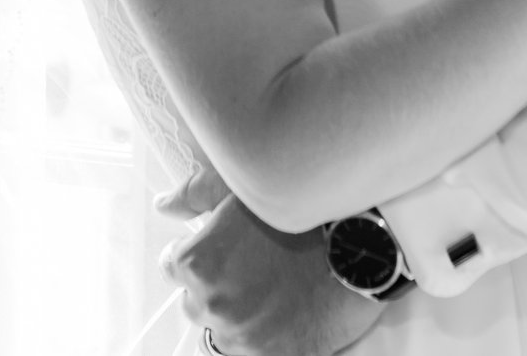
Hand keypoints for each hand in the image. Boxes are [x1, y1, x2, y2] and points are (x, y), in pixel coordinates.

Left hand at [163, 194, 384, 355]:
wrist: (362, 239)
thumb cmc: (302, 209)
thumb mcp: (241, 186)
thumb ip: (194, 194)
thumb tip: (164, 205)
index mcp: (196, 263)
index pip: (175, 268)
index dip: (204, 255)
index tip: (228, 252)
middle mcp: (212, 303)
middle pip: (200, 303)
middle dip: (222, 287)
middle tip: (258, 270)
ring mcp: (243, 335)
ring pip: (227, 333)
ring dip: (245, 316)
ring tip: (277, 293)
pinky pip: (257, 353)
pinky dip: (269, 339)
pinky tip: (289, 316)